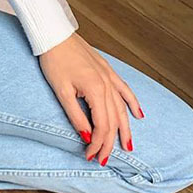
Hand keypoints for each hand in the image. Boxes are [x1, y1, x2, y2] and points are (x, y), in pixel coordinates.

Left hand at [39, 32, 144, 164]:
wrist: (53, 34)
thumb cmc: (54, 59)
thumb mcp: (61, 91)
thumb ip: (76, 115)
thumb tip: (87, 136)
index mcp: (96, 89)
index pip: (102, 125)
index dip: (98, 143)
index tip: (90, 155)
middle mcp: (106, 83)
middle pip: (113, 120)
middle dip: (109, 142)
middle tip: (104, 158)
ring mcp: (108, 75)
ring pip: (121, 107)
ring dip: (125, 128)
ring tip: (127, 145)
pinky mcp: (106, 69)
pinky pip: (124, 89)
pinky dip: (132, 103)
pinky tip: (138, 114)